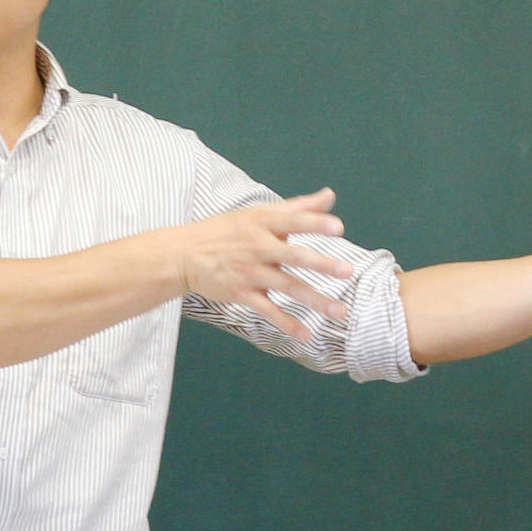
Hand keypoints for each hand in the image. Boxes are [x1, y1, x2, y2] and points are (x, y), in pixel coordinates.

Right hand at [174, 190, 358, 344]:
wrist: (184, 254)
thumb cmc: (226, 230)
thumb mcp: (258, 213)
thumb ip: (299, 207)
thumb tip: (330, 195)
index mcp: (263, 222)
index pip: (293, 221)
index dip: (316, 223)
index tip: (339, 228)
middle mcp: (257, 246)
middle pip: (293, 255)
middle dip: (320, 263)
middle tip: (347, 270)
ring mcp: (249, 272)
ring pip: (287, 286)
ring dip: (314, 300)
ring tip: (340, 311)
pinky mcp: (241, 294)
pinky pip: (268, 311)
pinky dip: (286, 323)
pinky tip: (306, 334)